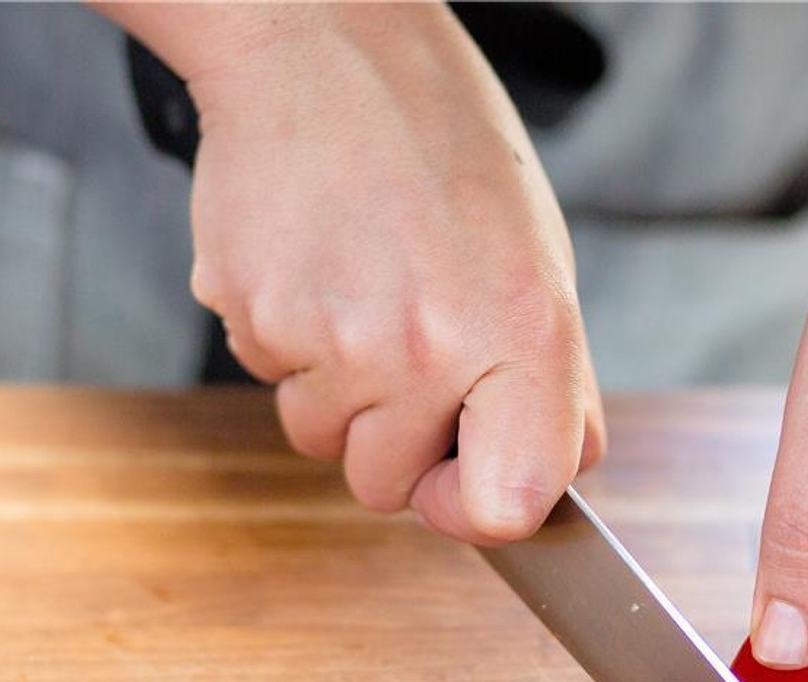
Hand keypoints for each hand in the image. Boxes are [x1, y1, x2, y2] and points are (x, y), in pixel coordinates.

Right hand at [111, 4, 604, 542]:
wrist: (321, 43)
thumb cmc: (442, 143)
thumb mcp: (540, 258)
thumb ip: (555, 382)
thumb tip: (553, 477)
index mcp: (522, 331)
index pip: (504, 505)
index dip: (475, 509)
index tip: (459, 474)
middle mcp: (427, 346)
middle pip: (385, 489)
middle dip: (393, 440)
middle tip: (403, 342)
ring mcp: (331, 337)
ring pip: (318, 441)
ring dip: (337, 393)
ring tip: (359, 289)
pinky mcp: (252, 317)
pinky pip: (270, 381)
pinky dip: (288, 343)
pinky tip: (315, 267)